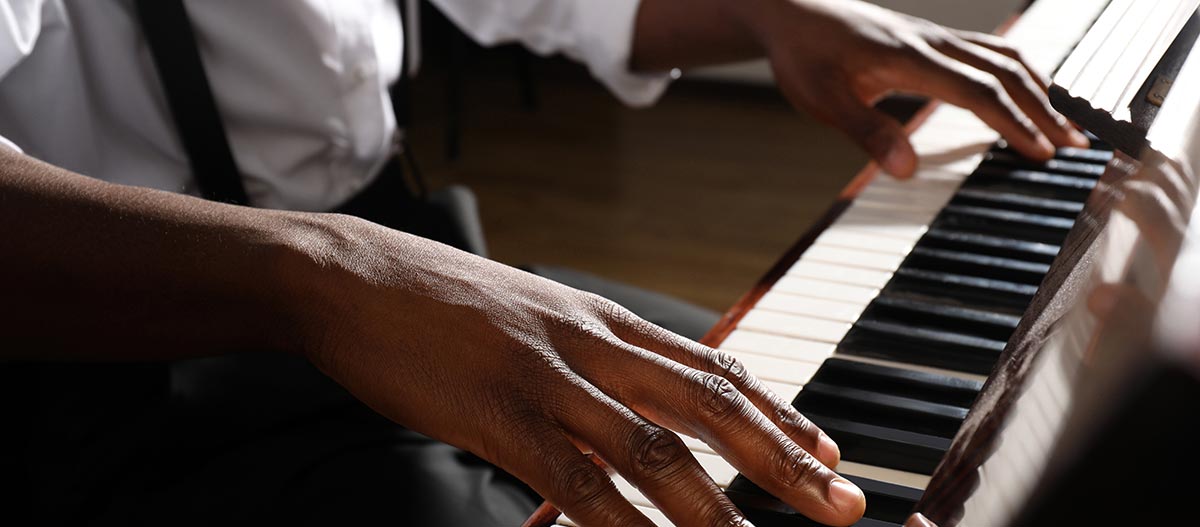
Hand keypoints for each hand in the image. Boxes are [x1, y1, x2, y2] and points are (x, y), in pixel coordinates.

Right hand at [288, 215, 865, 525]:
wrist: (352, 274)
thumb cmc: (440, 300)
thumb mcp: (532, 312)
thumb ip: (587, 352)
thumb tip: (628, 397)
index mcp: (603, 318)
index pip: (714, 366)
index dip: (778, 413)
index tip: (825, 451)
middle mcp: (592, 342)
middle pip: (709, 403)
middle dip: (781, 458)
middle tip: (839, 502)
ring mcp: (548, 377)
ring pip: (655, 447)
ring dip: (715, 506)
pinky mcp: (499, 414)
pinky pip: (576, 480)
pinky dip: (621, 526)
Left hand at [733, 0, 1088, 177]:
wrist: (792, 11)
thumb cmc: (804, 56)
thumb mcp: (822, 100)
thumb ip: (866, 132)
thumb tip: (906, 170)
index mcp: (910, 59)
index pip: (979, 93)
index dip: (1015, 124)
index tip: (1042, 154)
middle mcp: (932, 42)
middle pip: (1005, 73)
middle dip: (1044, 110)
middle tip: (1076, 146)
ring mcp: (935, 35)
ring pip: (1004, 55)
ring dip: (1039, 88)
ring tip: (1065, 122)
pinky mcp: (931, 36)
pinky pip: (989, 49)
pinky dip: (1019, 70)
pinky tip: (1028, 89)